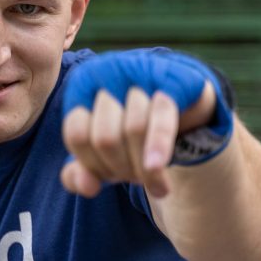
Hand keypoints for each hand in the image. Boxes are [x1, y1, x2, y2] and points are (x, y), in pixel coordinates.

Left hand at [60, 50, 226, 198]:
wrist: (183, 103)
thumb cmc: (131, 129)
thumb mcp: (102, 153)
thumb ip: (81, 174)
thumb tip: (86, 186)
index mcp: (82, 88)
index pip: (77, 135)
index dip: (94, 165)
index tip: (111, 176)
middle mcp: (107, 74)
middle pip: (105, 137)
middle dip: (121, 169)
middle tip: (135, 179)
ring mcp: (140, 74)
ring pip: (134, 130)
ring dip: (144, 168)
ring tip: (155, 182)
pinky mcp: (172, 81)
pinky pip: (162, 118)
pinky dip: (158, 148)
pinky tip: (157, 173)